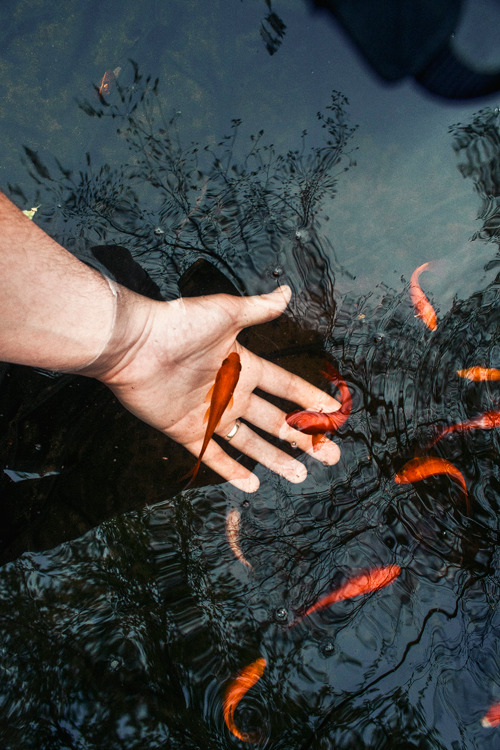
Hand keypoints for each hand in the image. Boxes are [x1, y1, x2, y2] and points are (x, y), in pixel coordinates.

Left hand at [94, 285, 340, 491]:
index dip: (309, 399)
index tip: (332, 413)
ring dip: (276, 459)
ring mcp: (209, 414)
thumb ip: (259, 309)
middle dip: (304, 438)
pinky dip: (232, 471)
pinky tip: (252, 485)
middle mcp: (231, 392)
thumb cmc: (179, 324)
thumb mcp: (226, 312)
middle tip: (330, 455)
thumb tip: (286, 292)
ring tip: (301, 475)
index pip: (286, 387)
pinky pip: (213, 455)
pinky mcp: (186, 430)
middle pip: (276, 421)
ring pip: (251, 442)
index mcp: (244, 366)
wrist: (135, 345)